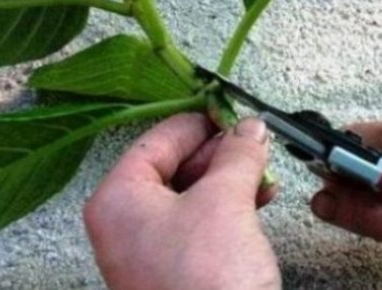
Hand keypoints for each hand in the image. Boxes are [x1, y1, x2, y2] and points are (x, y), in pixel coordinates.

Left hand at [83, 113, 280, 289]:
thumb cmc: (205, 282)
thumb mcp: (224, 202)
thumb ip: (237, 155)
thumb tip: (250, 128)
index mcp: (118, 199)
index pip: (156, 140)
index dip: (197, 122)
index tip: (229, 110)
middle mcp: (127, 222)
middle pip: (173, 166)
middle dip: (219, 152)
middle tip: (253, 140)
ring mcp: (150, 248)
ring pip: (192, 194)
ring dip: (230, 178)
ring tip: (262, 169)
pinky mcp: (176, 269)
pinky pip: (201, 222)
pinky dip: (230, 206)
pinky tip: (259, 197)